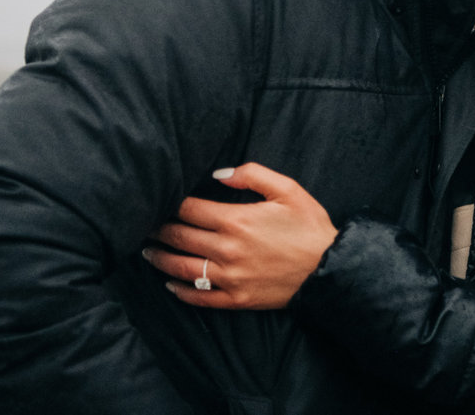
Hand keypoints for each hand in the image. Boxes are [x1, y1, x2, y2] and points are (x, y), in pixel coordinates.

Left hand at [143, 162, 337, 309]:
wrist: (330, 269)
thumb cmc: (310, 226)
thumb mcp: (288, 189)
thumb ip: (251, 175)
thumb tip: (218, 174)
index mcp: (237, 220)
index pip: (188, 209)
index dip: (170, 204)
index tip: (160, 200)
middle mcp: (227, 250)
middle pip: (179, 237)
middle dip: (158, 230)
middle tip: (145, 225)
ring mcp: (230, 278)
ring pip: (182, 268)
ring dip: (160, 259)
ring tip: (148, 252)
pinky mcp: (237, 300)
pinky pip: (200, 297)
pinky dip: (181, 291)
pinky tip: (171, 284)